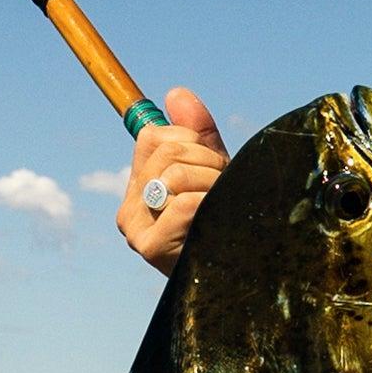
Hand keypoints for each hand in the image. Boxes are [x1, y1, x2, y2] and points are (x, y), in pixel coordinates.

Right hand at [117, 87, 227, 274]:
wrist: (242, 279)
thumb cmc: (226, 226)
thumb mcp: (214, 175)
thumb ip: (198, 135)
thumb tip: (177, 93)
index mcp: (138, 189)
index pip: (154, 136)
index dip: (193, 141)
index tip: (214, 168)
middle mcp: (129, 209)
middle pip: (167, 150)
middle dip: (209, 162)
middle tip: (224, 190)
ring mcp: (136, 230)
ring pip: (176, 174)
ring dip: (213, 184)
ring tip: (223, 207)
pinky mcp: (150, 247)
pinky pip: (184, 203)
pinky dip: (210, 205)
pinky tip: (218, 221)